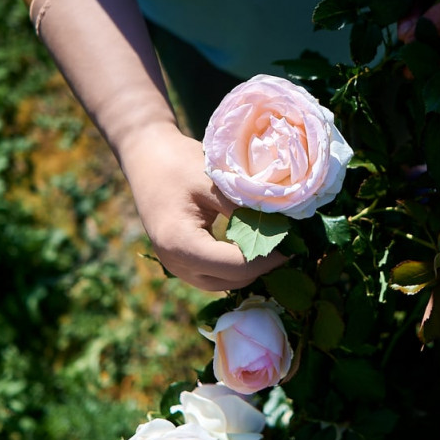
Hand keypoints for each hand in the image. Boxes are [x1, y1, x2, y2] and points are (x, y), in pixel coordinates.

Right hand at [119, 124, 286, 291]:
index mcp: (181, 243)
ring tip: (273, 246)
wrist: (147, 157)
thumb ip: (244, 209)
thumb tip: (282, 228)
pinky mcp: (179, 261)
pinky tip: (251, 245)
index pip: (235, 267)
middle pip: (230, 280)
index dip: (267, 259)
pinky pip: (212, 274)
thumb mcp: (214, 181)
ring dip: (248, 269)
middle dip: (261, 267)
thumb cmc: (178, 163)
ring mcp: (175, 266)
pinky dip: (234, 266)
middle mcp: (175, 262)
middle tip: (288, 245)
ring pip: (222, 283)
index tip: (293, 246)